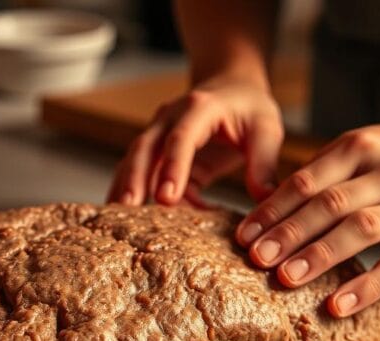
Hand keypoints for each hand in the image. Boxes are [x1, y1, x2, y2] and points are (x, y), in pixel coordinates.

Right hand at [107, 75, 283, 206]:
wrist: (231, 86)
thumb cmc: (249, 107)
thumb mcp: (266, 129)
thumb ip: (264, 164)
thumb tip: (264, 200)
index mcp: (200, 108)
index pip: (181, 139)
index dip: (173, 168)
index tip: (167, 198)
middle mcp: (170, 117)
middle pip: (145, 148)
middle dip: (135, 178)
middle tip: (128, 208)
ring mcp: (158, 133)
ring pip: (134, 159)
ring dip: (125, 186)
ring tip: (113, 216)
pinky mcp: (157, 152)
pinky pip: (141, 172)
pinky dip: (134, 191)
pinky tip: (126, 216)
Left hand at [235, 118, 379, 316]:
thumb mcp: (364, 148)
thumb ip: (322, 174)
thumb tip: (265, 209)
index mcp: (361, 147)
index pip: (307, 181)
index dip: (273, 209)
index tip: (244, 235)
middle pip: (330, 205)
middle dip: (289, 233)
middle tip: (256, 258)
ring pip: (361, 229)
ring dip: (320, 255)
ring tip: (286, 278)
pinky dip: (366, 286)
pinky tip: (337, 304)